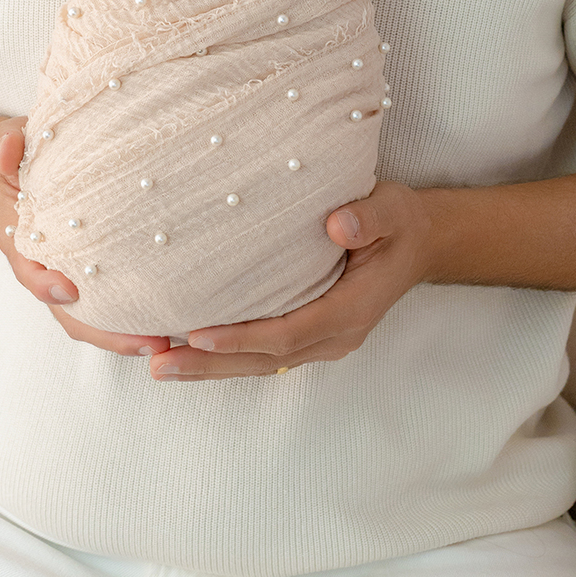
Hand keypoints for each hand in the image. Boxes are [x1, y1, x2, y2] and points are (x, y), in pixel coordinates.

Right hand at [0, 120, 170, 359]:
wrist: (28, 161)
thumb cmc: (20, 152)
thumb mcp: (7, 141)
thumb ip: (5, 146)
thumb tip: (7, 148)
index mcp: (21, 242)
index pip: (30, 271)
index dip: (46, 285)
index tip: (70, 289)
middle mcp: (46, 267)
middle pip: (69, 313)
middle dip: (104, 333)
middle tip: (148, 342)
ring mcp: (72, 274)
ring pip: (93, 318)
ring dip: (125, 335)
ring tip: (166, 344)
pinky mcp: (96, 272)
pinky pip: (111, 302)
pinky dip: (135, 316)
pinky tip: (172, 323)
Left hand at [144, 181, 432, 381]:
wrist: (417, 242)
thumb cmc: (398, 222)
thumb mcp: (392, 209)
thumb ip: (369, 217)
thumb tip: (338, 225)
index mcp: (352, 310)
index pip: (290, 332)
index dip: (243, 337)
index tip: (199, 334)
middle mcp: (335, 336)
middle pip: (264, 360)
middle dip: (210, 365)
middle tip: (158, 365)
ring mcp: (321, 340)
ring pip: (258, 363)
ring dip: (209, 367)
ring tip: (158, 365)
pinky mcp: (308, 333)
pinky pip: (261, 352)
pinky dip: (224, 355)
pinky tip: (186, 349)